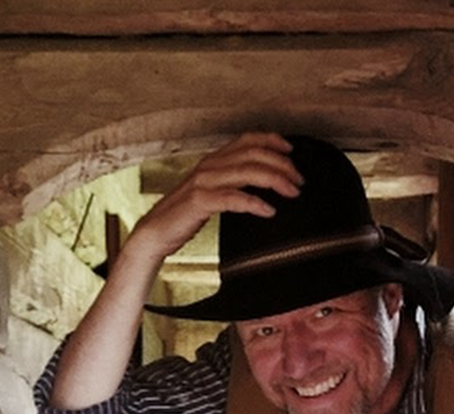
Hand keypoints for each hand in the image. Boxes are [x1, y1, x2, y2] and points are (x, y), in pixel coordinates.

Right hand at [128, 132, 303, 261]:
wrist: (154, 233)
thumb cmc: (182, 216)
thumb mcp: (209, 194)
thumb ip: (229, 185)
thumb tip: (258, 186)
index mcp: (212, 161)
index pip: (246, 140)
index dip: (272, 141)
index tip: (291, 151)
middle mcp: (209, 166)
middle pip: (253, 154)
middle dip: (281, 164)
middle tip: (299, 180)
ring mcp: (203, 182)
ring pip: (247, 171)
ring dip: (275, 180)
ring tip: (291, 192)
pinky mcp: (199, 201)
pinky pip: (233, 198)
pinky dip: (254, 203)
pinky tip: (268, 210)